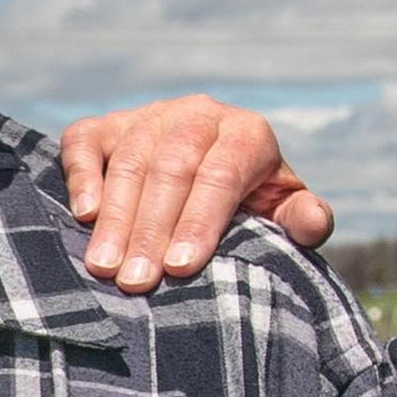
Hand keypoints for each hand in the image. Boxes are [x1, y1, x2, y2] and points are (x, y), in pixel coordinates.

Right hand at [57, 98, 330, 292]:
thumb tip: (314, 222)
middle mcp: (198, 114)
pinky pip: (85, 141)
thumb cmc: (249, 206)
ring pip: (130, 159)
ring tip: (105, 268)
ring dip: (116, 217)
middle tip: (137, 281)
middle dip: (152, 228)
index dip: (200, 220)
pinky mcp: (108, 125)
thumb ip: (301, 219)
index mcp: (247, 133)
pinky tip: (84, 216)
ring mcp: (150, 116)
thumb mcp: (281, 212)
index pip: (221, 173)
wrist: (208, 171)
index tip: (182, 267)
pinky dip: (82, 175)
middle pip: (171, 167)